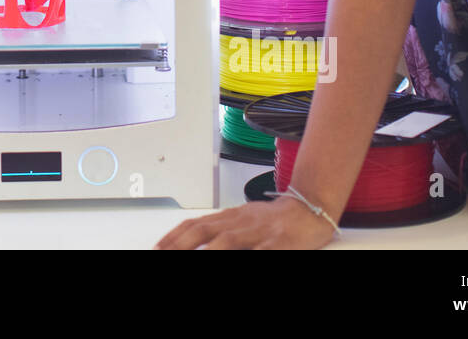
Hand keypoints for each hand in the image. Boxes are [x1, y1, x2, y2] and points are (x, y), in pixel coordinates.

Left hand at [154, 195, 337, 249]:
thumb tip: (194, 242)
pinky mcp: (278, 243)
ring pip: (228, 241)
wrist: (309, 208)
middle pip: (204, 231)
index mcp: (229, 217)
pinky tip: (244, 258)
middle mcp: (239, 223)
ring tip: (191, 259)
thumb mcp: (243, 221)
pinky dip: (251, 255)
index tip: (157, 246)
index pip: (194, 224)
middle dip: (180, 245)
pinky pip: (261, 251)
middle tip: (162, 253)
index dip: (173, 236)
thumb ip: (221, 231)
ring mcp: (258, 232)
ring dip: (208, 252)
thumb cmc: (275, 220)